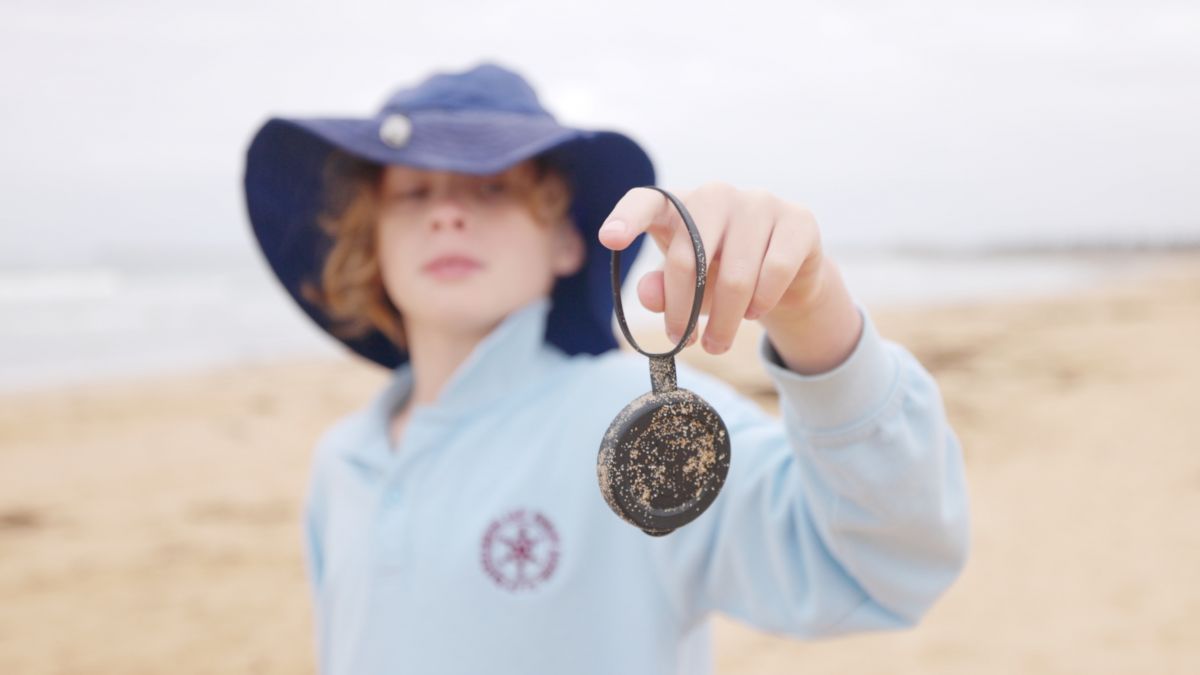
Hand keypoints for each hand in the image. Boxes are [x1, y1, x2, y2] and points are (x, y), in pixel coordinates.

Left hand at [597, 183, 861, 373]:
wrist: (785, 273)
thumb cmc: (721, 275)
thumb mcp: (685, 287)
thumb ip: (662, 290)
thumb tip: (649, 296)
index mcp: (677, 207)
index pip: (644, 202)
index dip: (626, 219)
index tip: (609, 239)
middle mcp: (715, 196)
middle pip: (689, 257)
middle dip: (684, 312)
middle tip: (686, 344)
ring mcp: (758, 202)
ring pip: (736, 275)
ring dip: (726, 320)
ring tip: (720, 340)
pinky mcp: (796, 220)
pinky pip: (775, 272)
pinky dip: (762, 303)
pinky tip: (756, 311)